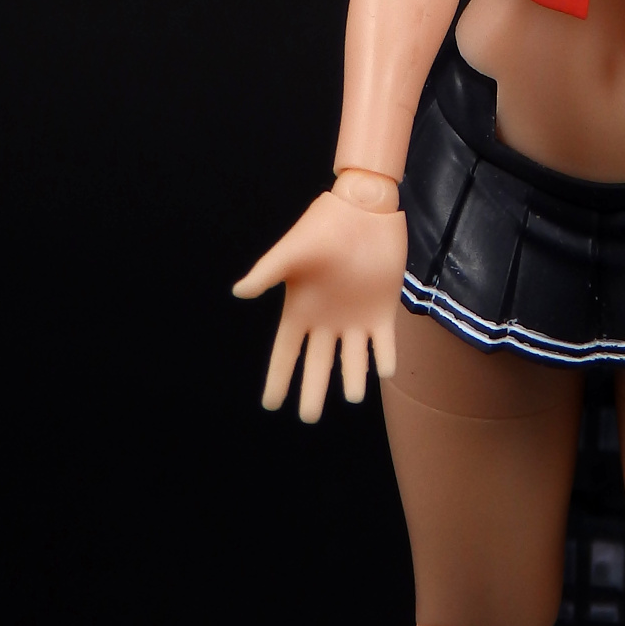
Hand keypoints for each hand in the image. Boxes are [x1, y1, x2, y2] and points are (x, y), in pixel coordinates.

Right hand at [232, 188, 407, 420]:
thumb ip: (268, 272)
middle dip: (313, 391)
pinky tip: (385, 370)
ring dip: (353, 379)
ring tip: (353, 396)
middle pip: (318, 365)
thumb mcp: (292, 249)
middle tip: (309, 418)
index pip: (286, 353)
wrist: (363, 207)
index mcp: (301, 311)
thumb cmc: (323, 226)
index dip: (278, 379)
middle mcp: (327, 322)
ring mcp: (356, 318)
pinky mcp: (383, 310)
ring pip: (353, 360)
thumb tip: (238, 292)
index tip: (270, 406)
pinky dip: (386, 357)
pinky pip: (384, 343)